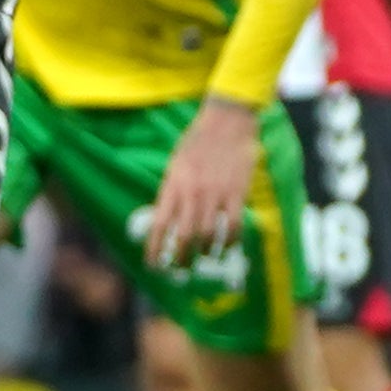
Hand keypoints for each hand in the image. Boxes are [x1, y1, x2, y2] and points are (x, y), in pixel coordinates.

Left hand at [140, 97, 261, 265]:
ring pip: (207, 235)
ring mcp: (215, 194)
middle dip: (181, 259)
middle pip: (184, 237)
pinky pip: (232, 225)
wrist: (226, 121)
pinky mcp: (237, 192)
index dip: (155, 250)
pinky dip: (229, 241)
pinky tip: (227, 247)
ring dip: (205, 253)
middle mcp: (191, 193)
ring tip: (205, 259)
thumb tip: (166, 219)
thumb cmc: (197, 140)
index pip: (159, 226)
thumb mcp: (175, 165)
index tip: (154, 266)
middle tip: (181, 270)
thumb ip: (171, 191)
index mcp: (172, 186)